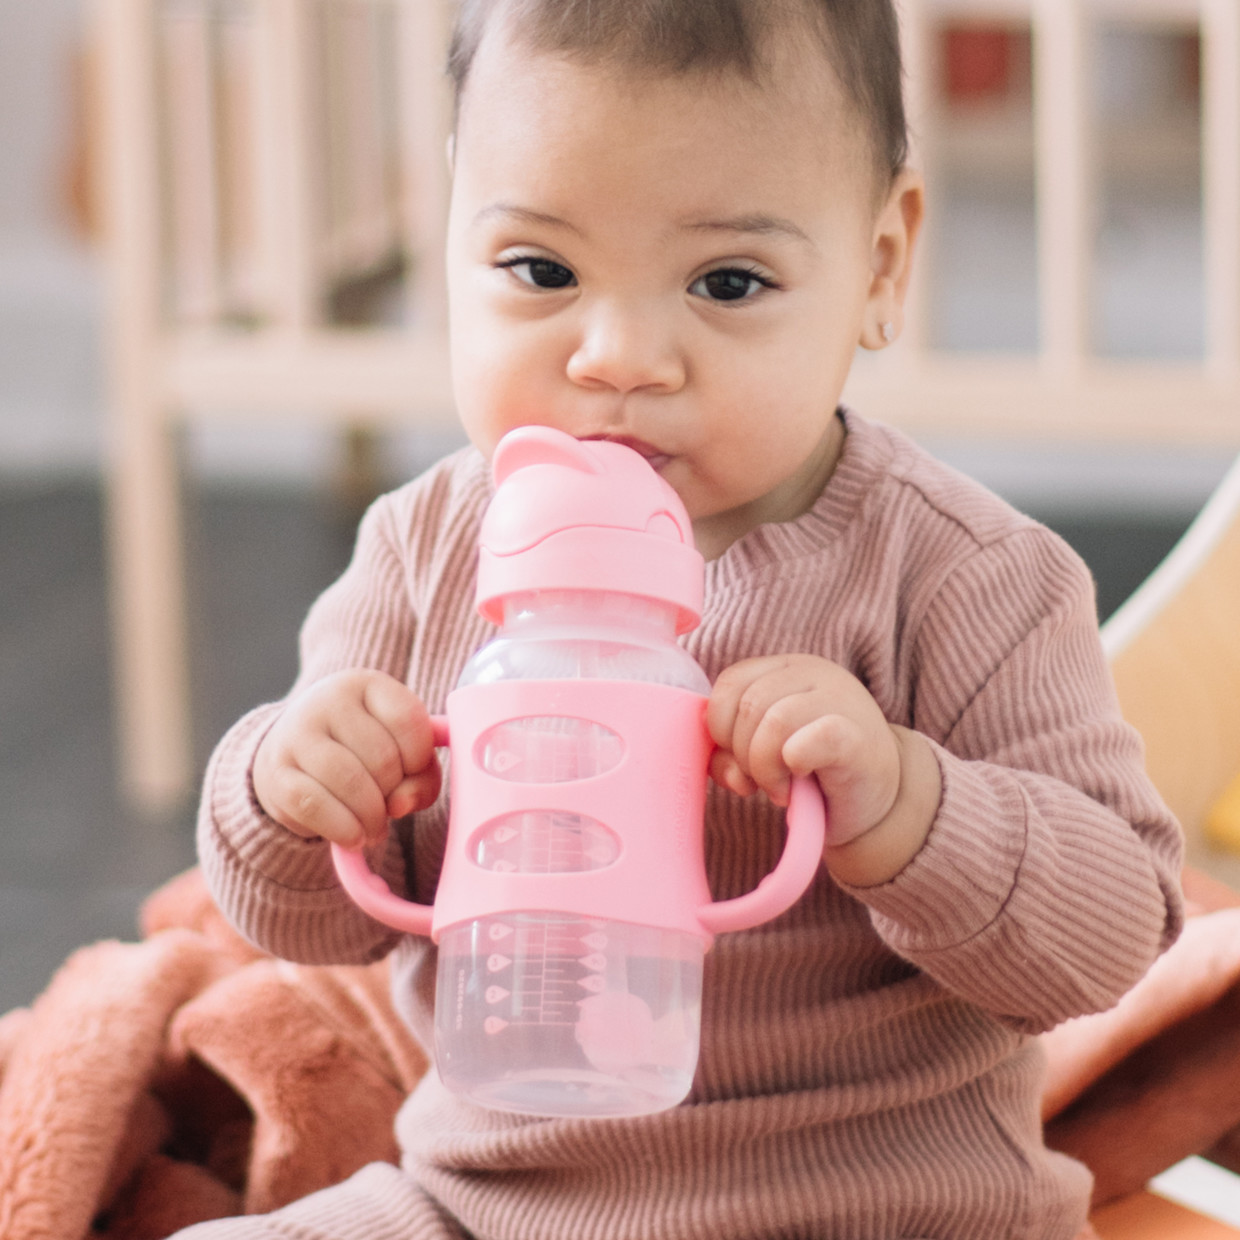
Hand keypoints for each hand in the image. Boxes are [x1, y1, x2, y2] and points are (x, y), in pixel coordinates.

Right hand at [252, 670, 441, 847]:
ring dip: (371, 818)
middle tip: (389, 807)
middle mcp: (327, 700)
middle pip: (383, 758)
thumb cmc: (362, 753)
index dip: (419, 758)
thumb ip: (422, 777)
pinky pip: (316, 806)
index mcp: (366, 684)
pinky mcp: (276, 772)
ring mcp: (296, 734)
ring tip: (375, 828)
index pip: (409, 720)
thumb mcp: (402, 752)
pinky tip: (353, 835)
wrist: (293, 755)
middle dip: (394, 793)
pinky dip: (343, 829)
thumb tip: (400, 804)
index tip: (411, 772)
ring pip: (350, 783)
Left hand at [706, 654, 939, 884]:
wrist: (879, 799)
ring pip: (773, 720)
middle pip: (748, 704)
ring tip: (780, 789)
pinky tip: (800, 781)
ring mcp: (840, 700)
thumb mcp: (763, 755)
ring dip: (764, 767)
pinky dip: (792, 764)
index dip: (720, 726)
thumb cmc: (815, 772)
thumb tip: (724, 770)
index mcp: (786, 669)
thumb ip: (732, 754)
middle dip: (742, 753)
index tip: (737, 759)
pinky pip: (810, 739)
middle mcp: (814, 673)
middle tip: (761, 781)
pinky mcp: (857, 737)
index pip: (731, 681)